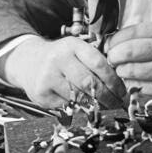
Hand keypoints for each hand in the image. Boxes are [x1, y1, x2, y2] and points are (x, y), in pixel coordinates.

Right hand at [0, 36, 125, 108]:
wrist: (29, 61)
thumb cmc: (61, 58)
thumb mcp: (76, 50)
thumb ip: (94, 62)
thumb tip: (119, 85)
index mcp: (72, 45)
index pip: (98, 63)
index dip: (113, 80)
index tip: (122, 90)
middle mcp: (58, 59)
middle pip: (89, 83)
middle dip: (107, 96)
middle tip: (118, 103)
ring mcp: (48, 77)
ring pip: (79, 97)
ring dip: (95, 105)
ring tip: (105, 106)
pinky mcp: (41, 94)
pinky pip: (67, 105)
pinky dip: (78, 107)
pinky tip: (84, 105)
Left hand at [107, 22, 151, 111]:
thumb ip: (146, 35)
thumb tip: (112, 40)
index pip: (132, 32)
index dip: (115, 39)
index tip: (109, 45)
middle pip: (128, 52)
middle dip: (113, 56)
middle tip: (111, 59)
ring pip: (130, 72)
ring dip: (121, 72)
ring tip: (123, 70)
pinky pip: (139, 89)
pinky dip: (131, 86)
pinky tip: (134, 82)